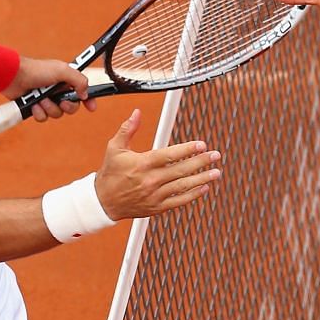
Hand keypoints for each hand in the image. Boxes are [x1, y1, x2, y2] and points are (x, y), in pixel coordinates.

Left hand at [4, 57, 91, 122]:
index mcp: (66, 81)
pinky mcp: (35, 107)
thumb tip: (86, 93)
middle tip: (61, 102)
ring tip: (41, 99)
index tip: (91, 107)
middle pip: (71, 107)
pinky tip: (33, 104)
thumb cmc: (36, 70)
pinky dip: (39, 111)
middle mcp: (57, 90)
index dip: (88, 100)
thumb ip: (79, 80)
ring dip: (49, 107)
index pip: (82, 92)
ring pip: (57, 114)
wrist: (14, 77)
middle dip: (66, 106)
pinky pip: (43, 117)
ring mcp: (46, 99)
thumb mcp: (62, 70)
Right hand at [93, 109, 221, 218]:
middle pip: (181, 170)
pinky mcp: (157, 207)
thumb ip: (127, 129)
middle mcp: (150, 180)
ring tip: (216, 172)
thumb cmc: (110, 173)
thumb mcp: (114, 148)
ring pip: (183, 186)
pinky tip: (204, 187)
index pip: (169, 155)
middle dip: (201, 162)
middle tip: (215, 155)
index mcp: (142, 164)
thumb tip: (137, 112)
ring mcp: (155, 195)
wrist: (103, 202)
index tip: (201, 144)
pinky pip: (179, 201)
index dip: (187, 149)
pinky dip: (193, 195)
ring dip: (202, 179)